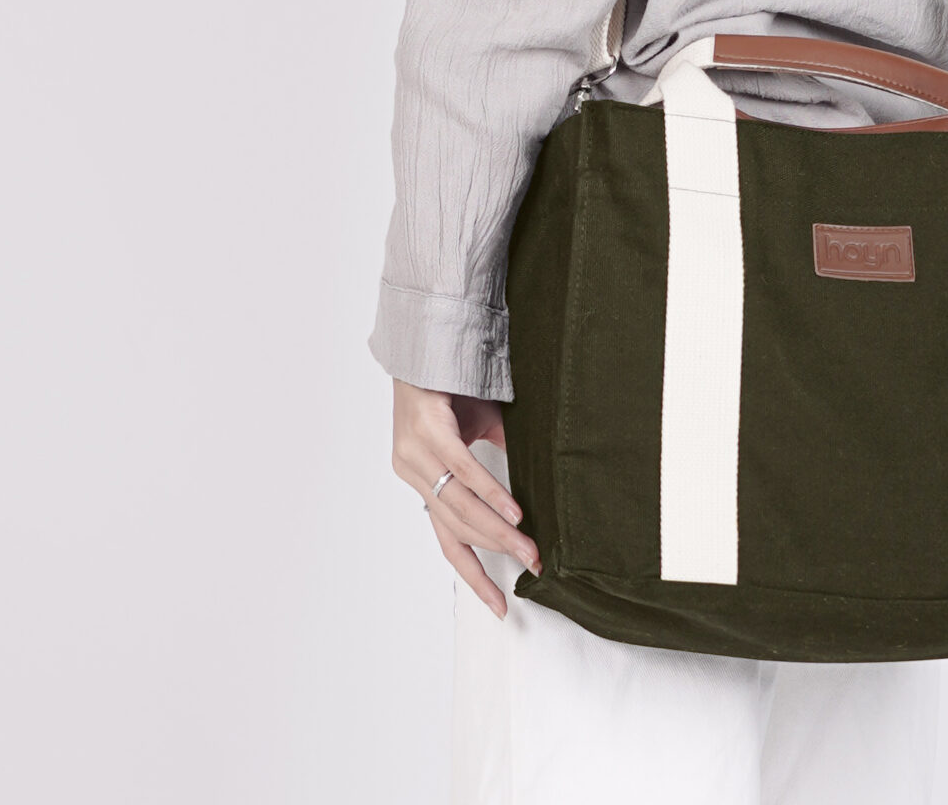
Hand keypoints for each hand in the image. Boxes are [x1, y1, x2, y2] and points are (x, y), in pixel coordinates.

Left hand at [391, 379, 540, 617]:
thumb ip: (496, 466)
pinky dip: (490, 494)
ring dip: (498, 532)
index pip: (447, 541)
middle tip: (532, 566)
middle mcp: (413, 472)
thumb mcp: (477, 432)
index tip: (499, 605)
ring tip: (528, 548)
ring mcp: (416, 453)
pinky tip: (513, 512)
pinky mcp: (427, 431)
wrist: (429, 341)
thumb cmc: (451, 387)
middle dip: (497, 552)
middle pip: (457, 529)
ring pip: (460, 507)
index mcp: (422, 479)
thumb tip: (534, 495)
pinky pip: (462, 471)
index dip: (473, 575)